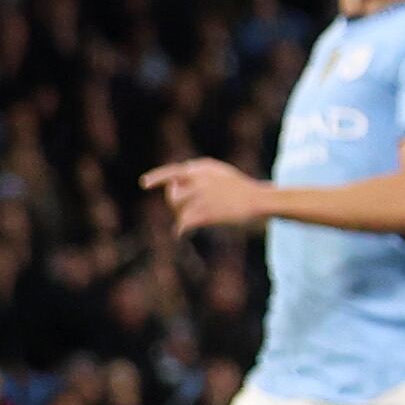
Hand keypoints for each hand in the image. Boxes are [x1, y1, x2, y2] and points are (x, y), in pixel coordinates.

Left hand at [141, 156, 271, 233]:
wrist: (260, 200)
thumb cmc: (243, 190)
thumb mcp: (222, 174)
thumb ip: (200, 175)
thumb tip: (176, 183)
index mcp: (203, 168)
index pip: (173, 172)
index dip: (157, 178)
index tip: (144, 184)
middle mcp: (199, 179)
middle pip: (172, 194)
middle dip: (174, 204)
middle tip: (183, 211)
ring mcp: (201, 195)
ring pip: (177, 209)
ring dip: (181, 217)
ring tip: (189, 222)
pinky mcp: (204, 211)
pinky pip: (183, 223)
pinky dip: (179, 230)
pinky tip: (180, 235)